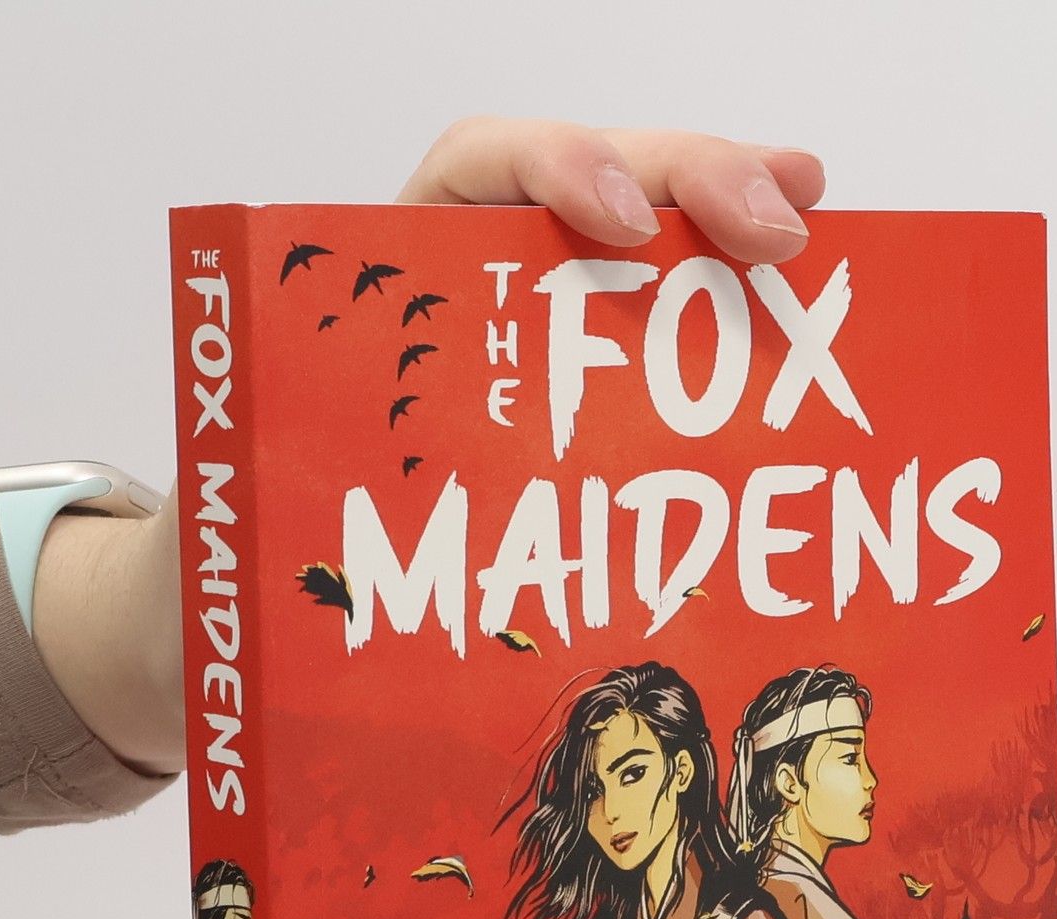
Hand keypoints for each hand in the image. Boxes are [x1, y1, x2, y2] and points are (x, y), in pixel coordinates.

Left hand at [35, 120, 825, 778]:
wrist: (257, 613)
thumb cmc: (251, 560)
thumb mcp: (249, 521)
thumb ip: (267, 508)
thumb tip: (272, 552)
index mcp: (385, 281)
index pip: (479, 168)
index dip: (558, 169)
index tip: (622, 226)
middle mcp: (473, 283)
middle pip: (593, 180)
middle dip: (690, 185)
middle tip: (775, 236)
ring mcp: (540, 331)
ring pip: (647, 237)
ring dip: (733, 215)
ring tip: (807, 222)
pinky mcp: (587, 391)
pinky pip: (667, 323)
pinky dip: (732, 297)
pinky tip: (799, 283)